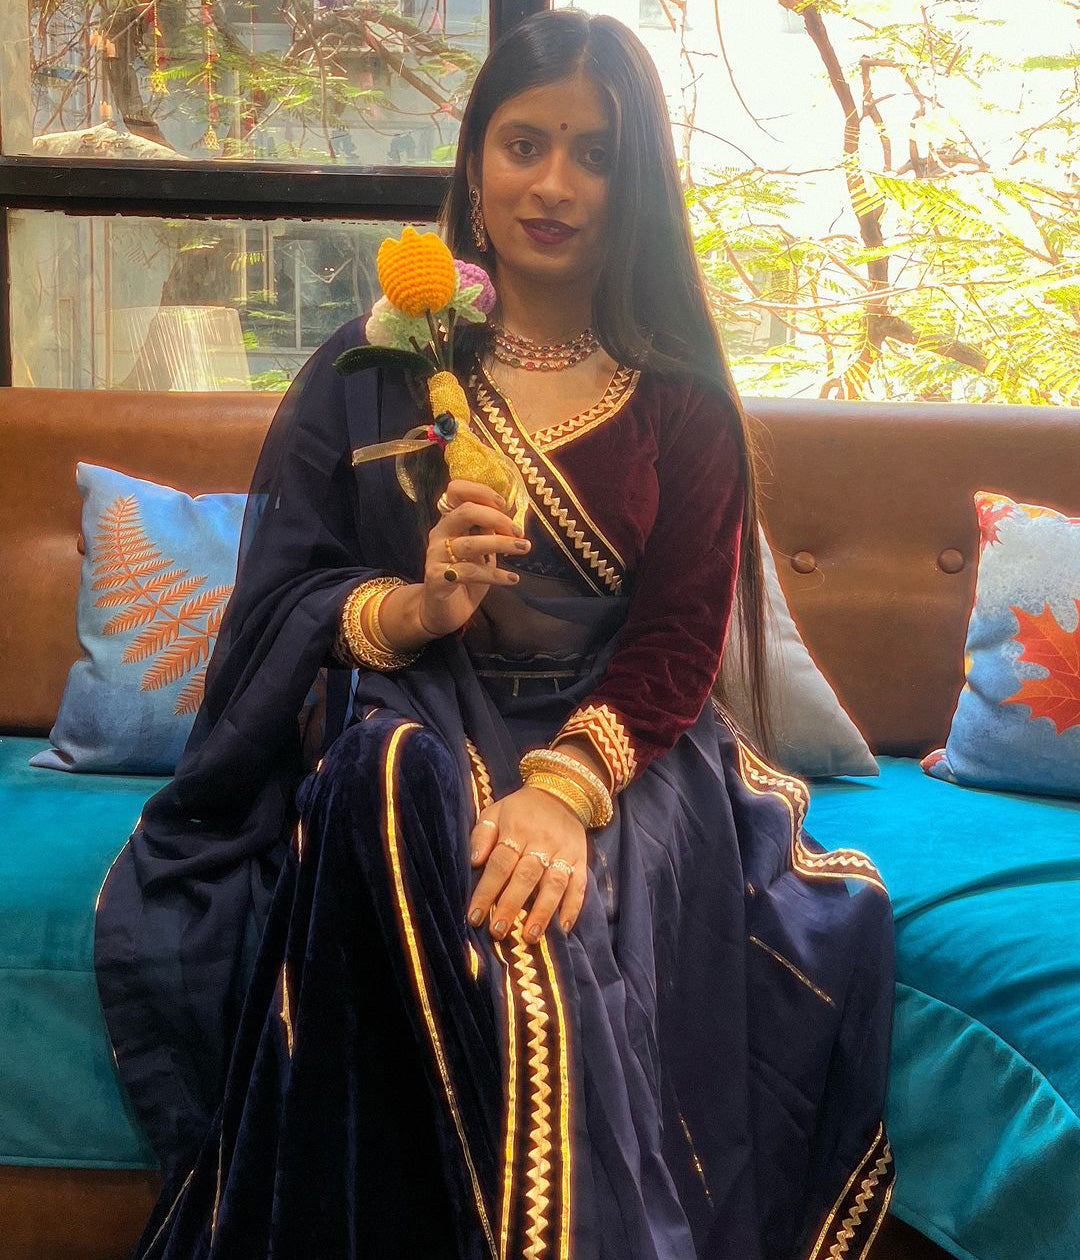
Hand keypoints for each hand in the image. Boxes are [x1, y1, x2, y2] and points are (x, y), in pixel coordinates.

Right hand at [419, 479, 529, 637]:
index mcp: (450, 521)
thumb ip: (488, 531)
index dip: (480, 491)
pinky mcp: (437, 578)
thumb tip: (509, 517)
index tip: (504, 504)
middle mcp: (440, 534)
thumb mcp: (481, 551)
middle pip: (465, 512)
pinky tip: (512, 579)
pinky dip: (496, 575)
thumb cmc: (465, 577)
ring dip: (502, 544)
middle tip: (519, 531)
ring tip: (524, 548)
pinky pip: (470, 573)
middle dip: (496, 518)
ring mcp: (436, 556)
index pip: (456, 490)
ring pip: (471, 544)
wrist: (442, 611)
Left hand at [466, 786, 587, 943]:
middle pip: (526, 876)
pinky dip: (573, 907)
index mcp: (517, 829)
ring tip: (530, 936)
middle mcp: (542, 841)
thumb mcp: (496, 812)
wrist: (562, 793)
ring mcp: (564, 852)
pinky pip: (579, 885)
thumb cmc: (521, 810)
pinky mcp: (581, 860)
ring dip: (542, 912)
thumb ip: (482, 835)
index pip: (500, 863)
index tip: (475, 916)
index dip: (487, 890)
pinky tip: (564, 927)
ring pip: (554, 884)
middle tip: (498, 930)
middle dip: (511, 905)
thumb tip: (474, 861)